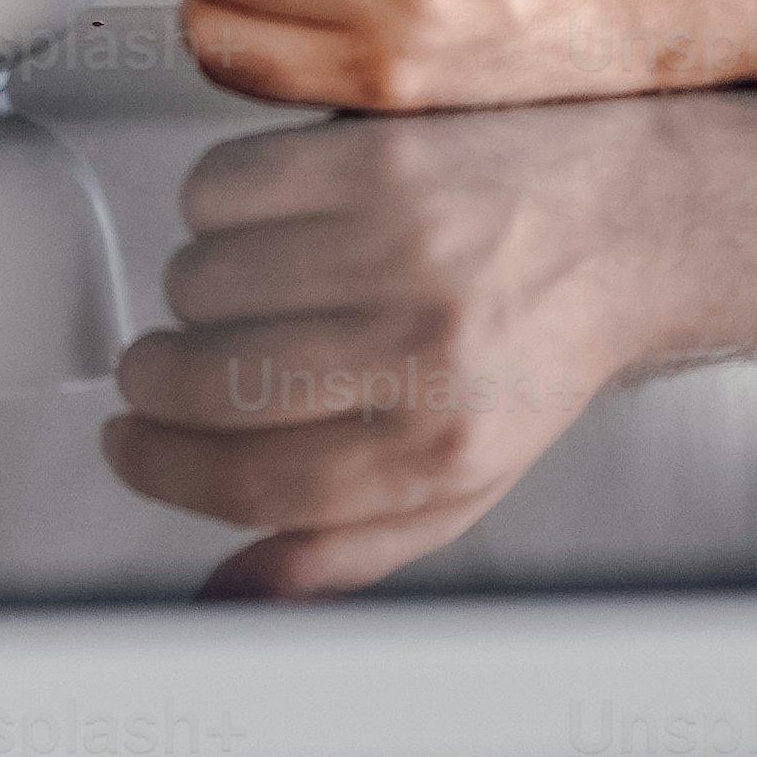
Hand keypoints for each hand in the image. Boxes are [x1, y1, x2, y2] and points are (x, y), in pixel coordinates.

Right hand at [103, 102, 685, 593]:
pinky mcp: (375, 156)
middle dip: (154, 385)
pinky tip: (258, 222)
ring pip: (201, 281)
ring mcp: (397, 244)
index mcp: (439, 445)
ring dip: (190, 295)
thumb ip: (339, 550)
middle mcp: (422, 347)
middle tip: (157, 374)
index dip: (164, 472)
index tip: (131, 449)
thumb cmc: (536, 353)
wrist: (625, 226)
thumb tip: (228, 601)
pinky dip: (210, 207)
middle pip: (212, 385)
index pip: (255, 484)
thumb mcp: (459, 483)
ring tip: (239, 291)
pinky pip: (220, 188)